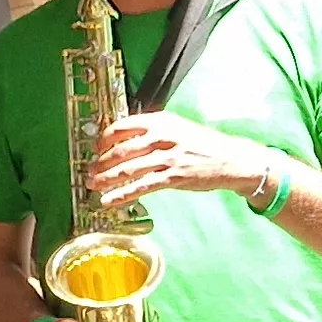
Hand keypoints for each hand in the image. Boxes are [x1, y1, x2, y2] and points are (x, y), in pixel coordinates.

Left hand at [90, 112, 285, 209]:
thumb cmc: (203, 145)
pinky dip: (122, 194)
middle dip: (100, 163)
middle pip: (120, 150)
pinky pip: (141, 186)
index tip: (94, 149)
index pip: (121, 127)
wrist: (233, 159)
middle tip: (88, 171)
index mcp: (160, 121)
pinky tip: (109, 201)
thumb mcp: (177, 128)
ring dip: (106, 179)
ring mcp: (168, 157)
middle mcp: (162, 136)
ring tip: (93, 186)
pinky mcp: (173, 177)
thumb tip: (122, 142)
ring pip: (128, 169)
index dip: (104, 140)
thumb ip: (151, 132)